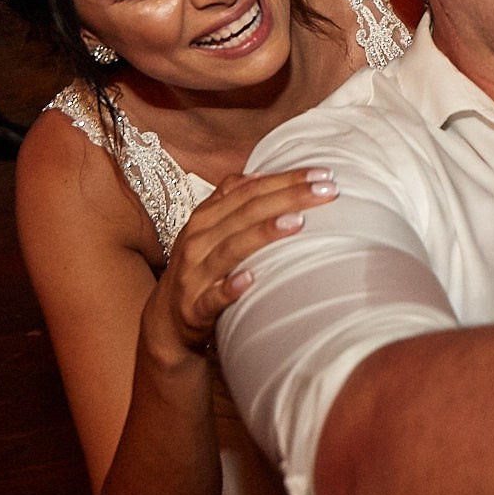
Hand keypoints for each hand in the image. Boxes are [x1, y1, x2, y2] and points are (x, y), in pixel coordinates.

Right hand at [139, 168, 338, 363]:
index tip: (322, 173)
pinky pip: (212, 297)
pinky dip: (230, 287)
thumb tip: (258, 174)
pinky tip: (251, 280)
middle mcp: (198, 240)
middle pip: (246, 212)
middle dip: (288, 197)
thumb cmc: (199, 268)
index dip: (285, 179)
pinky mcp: (194, 307)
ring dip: (263, 234)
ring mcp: (194, 274)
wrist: (166, 321)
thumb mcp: (209, 230)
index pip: (250, 190)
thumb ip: (229, 200)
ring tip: (298, 222)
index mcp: (206, 218)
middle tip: (326, 190)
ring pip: (230, 249)